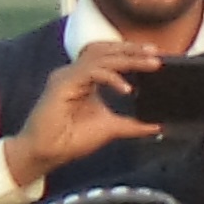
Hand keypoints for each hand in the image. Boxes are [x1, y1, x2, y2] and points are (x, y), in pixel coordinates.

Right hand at [1, 43, 167, 187]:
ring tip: (151, 64)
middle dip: (132, 50)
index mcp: (84, 78)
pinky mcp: (61, 84)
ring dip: (128, 59)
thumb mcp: (111, 128)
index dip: (131, 52)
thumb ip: (133, 125)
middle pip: (105, 51)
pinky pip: (90, 72)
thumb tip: (157, 126)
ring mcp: (66, 76)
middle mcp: (74, 73)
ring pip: (100, 58)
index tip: (156, 55)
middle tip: (156, 52)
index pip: (108, 56)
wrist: (46, 153)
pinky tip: (126, 89)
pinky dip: (111, 78)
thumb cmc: (71, 139)